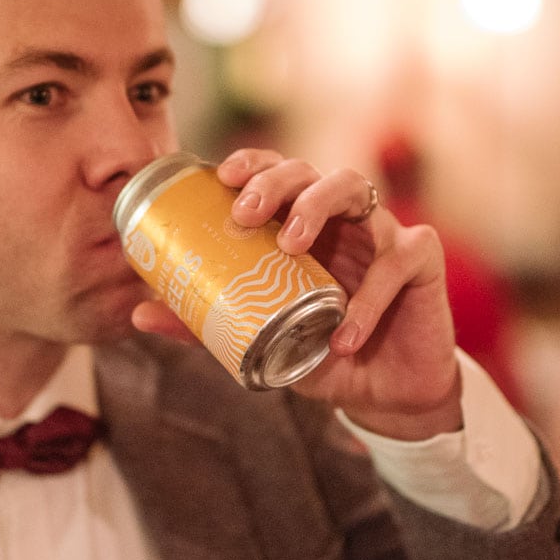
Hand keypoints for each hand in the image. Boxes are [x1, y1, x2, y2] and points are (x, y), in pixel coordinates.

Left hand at [131, 149, 462, 440]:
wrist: (385, 396)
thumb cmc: (322, 352)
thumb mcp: (260, 337)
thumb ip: (206, 323)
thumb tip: (139, 314)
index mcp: (304, 225)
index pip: (279, 173)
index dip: (254, 164)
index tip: (224, 178)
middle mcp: (343, 219)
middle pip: (312, 170)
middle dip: (277, 181)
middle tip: (246, 212)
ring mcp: (385, 232)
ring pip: (357, 190)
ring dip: (318, 208)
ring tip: (289, 244)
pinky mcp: (420, 260)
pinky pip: (396, 261)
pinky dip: (368, 299)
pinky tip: (343, 333)